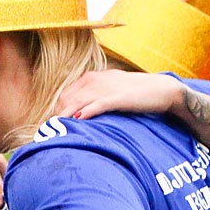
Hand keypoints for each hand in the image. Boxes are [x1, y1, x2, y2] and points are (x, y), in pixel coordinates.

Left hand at [54, 70, 182, 119]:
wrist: (162, 90)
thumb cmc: (135, 93)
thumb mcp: (110, 91)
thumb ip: (94, 98)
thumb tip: (77, 112)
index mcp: (91, 78)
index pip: (65, 94)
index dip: (56, 109)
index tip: (50, 124)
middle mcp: (95, 80)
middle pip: (67, 98)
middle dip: (56, 115)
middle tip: (47, 132)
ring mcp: (107, 88)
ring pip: (78, 101)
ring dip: (64, 116)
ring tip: (54, 129)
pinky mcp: (118, 97)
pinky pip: (98, 104)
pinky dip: (87, 111)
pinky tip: (78, 119)